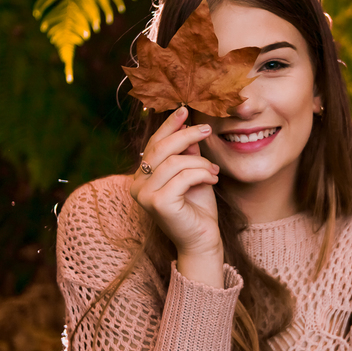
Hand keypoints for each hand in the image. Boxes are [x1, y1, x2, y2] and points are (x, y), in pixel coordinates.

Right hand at [130, 106, 222, 257]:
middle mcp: (136, 186)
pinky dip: (201, 174)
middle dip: (186, 135)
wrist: (203, 240)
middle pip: (160, 149)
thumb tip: (189, 127)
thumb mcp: (193, 174)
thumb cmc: (198, 209)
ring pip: (174, 162)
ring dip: (200, 162)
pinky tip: (213, 180)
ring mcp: (144, 195)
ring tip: (215, 171)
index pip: (153, 145)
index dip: (168, 126)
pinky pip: (183, 176)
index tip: (184, 110)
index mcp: (141, 178)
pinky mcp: (158, 203)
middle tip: (207, 129)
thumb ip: (187, 154)